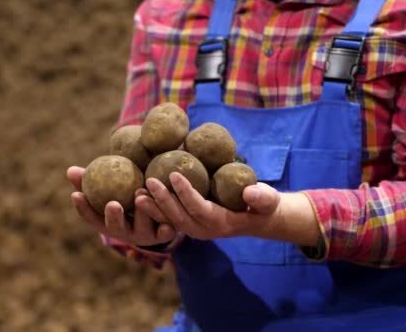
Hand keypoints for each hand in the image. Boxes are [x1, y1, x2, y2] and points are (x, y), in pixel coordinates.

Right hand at [66, 166, 175, 245]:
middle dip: (114, 217)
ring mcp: (144, 235)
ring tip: (140, 192)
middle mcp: (124, 232)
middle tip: (112, 204)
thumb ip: (91, 180)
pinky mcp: (165, 233)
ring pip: (142, 226)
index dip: (83, 208)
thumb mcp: (112, 187)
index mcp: (108, 222)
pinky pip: (166, 230)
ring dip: (141, 211)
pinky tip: (164, 207)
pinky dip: (165, 219)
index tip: (76, 195)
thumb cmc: (129, 195)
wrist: (162, 211)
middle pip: (115, 228)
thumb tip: (71, 170)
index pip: (91, 218)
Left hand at [145, 172, 318, 244]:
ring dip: (152, 208)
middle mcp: (203, 231)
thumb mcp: (268, 201)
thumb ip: (262, 198)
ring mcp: (194, 230)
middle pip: (179, 216)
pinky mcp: (187, 224)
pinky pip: (167, 219)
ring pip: (169, 221)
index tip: (174, 174)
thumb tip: (250, 193)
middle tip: (149, 181)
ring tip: (137, 193)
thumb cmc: (262, 206)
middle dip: (163, 200)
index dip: (186, 192)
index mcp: (220, 223)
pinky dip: (153, 210)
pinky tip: (140, 196)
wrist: (256, 219)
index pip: (199, 208)